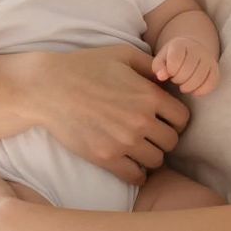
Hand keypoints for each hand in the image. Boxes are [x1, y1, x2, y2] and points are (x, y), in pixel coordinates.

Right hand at [14, 46, 189, 184]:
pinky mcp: (106, 157)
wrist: (48, 88)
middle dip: (165, 138)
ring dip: (152, 156)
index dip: (176, 119)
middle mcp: (141, 120)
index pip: (182, 119)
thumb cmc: (85, 66)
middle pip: (172, 142)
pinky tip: (131, 165)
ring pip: (156, 161)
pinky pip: (135, 176)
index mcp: (149, 95)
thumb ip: (150, 65)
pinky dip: (138, 174)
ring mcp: (124, 141)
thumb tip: (168, 79)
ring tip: (141, 148)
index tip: (165, 119)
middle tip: (152, 134)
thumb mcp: (122, 54)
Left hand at [153, 37, 220, 96]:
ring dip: (188, 87)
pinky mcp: (215, 69)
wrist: (192, 50)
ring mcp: (208, 58)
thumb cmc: (173, 58)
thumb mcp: (161, 59)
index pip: (175, 61)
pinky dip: (201, 91)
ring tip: (183, 85)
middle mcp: (196, 49)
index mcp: (180, 44)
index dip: (170, 72)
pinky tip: (194, 90)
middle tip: (176, 79)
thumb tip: (161, 76)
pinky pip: (211, 83)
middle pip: (187, 71)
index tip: (170, 73)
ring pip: (199, 78)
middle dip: (178, 80)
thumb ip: (158, 67)